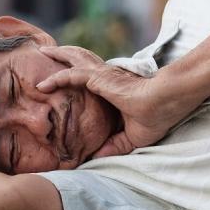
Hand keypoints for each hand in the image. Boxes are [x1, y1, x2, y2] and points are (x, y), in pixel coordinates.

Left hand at [35, 45, 192, 158]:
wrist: (167, 100)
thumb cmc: (157, 115)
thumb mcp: (133, 137)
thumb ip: (115, 145)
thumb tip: (96, 158)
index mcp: (114, 89)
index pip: (91, 79)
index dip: (78, 76)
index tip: (63, 81)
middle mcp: (107, 78)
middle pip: (81, 61)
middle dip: (65, 55)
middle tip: (48, 52)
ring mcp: (103, 76)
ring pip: (74, 60)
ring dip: (58, 55)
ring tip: (43, 50)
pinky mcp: (100, 78)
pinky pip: (71, 75)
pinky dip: (56, 79)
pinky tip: (42, 85)